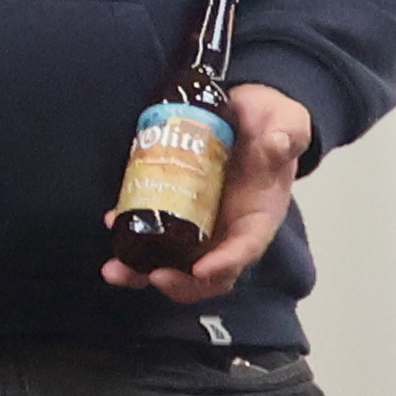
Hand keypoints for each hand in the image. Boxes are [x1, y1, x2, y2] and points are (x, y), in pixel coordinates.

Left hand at [111, 80, 314, 302]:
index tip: (201, 270)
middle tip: (152, 276)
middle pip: (205, 272)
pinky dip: (128, 235)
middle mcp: (227, 229)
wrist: (246, 114)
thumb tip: (276, 143)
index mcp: (258, 216)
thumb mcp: (285, 125)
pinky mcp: (172, 208)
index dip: (225, 264)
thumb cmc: (271, 125)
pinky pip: (149, 231)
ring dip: (141, 270)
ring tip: (114, 270)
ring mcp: (197, 223)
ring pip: (171, 260)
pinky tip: (110, 221)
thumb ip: (285, 135)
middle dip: (178, 282)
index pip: (245, 250)